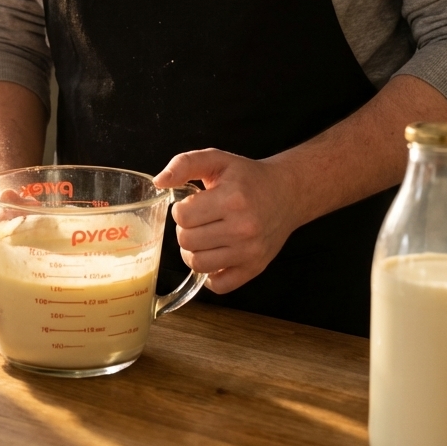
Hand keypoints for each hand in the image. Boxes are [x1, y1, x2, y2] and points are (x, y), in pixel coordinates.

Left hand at [153, 148, 297, 294]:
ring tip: (203, 236)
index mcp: (232, 199)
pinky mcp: (254, 268)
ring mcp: (249, 252)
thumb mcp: (217, 160)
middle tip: (198, 220)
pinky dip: (210, 274)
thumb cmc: (248, 177)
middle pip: (187, 241)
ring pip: (198, 264)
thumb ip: (185, 164)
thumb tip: (159, 181)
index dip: (181, 209)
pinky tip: (214, 255)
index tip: (191, 204)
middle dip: (186, 229)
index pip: (183, 217)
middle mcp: (242, 228)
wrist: (287, 193)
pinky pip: (219, 285)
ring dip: (193, 251)